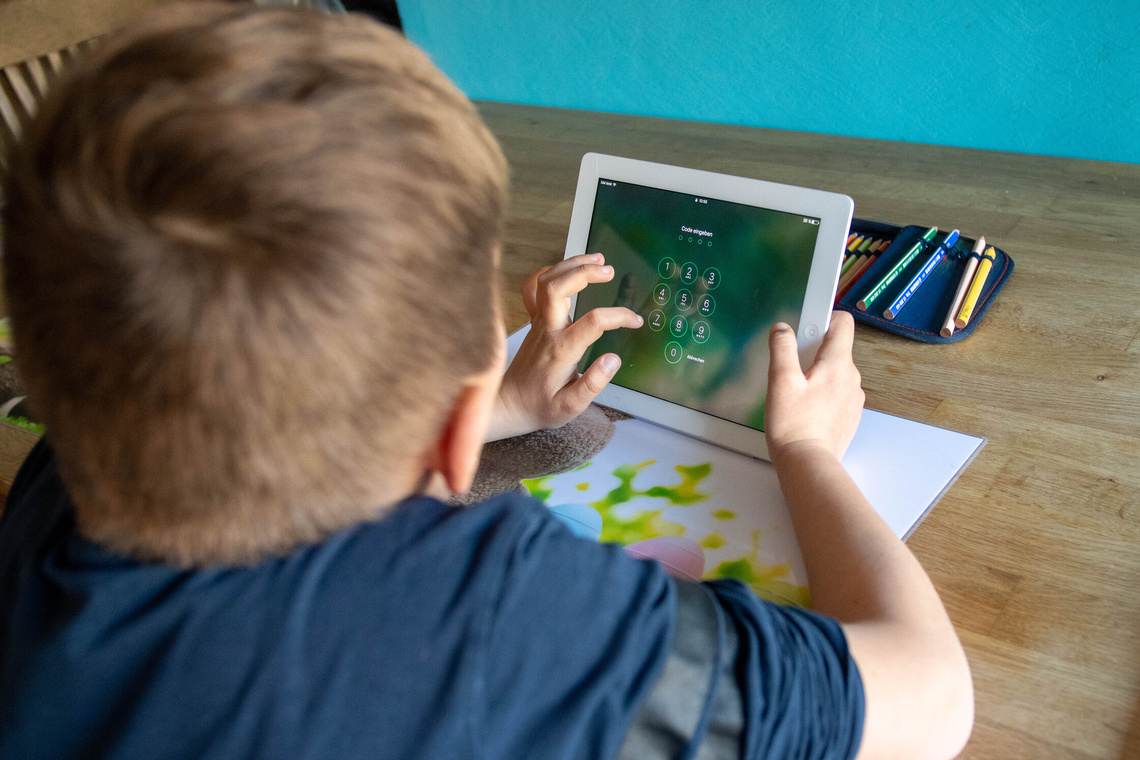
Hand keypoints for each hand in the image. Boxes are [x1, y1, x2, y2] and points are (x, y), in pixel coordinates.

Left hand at [490, 254, 641, 439]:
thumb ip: (593, 384)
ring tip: (597, 260)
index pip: (592, 322)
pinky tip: (569, 268)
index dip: (617, 316)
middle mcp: (546, 330)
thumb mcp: (570, 407)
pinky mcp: (533, 321)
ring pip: (546, 281)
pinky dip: (550, 271)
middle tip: (609, 271)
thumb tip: (613, 359)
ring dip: (571, 265)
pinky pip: (533, 288)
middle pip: (558, 287)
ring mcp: (537, 323)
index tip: (634, 320)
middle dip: (584, 272)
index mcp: (560, 351)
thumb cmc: (541, 406)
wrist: (510, 405)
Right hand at [764, 311, 863, 462]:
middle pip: (836, 348)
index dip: (825, 317)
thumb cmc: (794, 425)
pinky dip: (822, 392)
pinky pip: (837, 391)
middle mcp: (852, 378)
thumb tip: (782, 329)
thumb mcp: (781, 381)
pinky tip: (805, 407)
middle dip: (813, 350)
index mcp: (838, 364)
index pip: (843, 323)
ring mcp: (853, 397)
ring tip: (797, 392)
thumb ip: (782, 348)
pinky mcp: (849, 414)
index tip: (807, 323)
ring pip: (836, 371)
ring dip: (817, 373)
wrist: (807, 463)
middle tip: (791, 368)